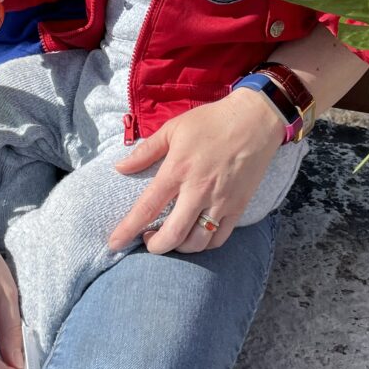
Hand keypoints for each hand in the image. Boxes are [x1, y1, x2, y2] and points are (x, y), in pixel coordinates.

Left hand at [108, 91, 283, 255]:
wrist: (254, 120)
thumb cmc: (211, 121)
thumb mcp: (173, 129)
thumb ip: (146, 151)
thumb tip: (120, 167)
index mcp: (178, 169)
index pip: (147, 207)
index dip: (128, 229)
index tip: (114, 243)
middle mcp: (198, 190)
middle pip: (173, 234)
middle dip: (155, 247)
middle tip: (148, 241)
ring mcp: (221, 201)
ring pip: (197, 242)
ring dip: (179, 248)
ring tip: (171, 239)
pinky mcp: (239, 206)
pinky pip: (219, 238)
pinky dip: (205, 244)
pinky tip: (196, 236)